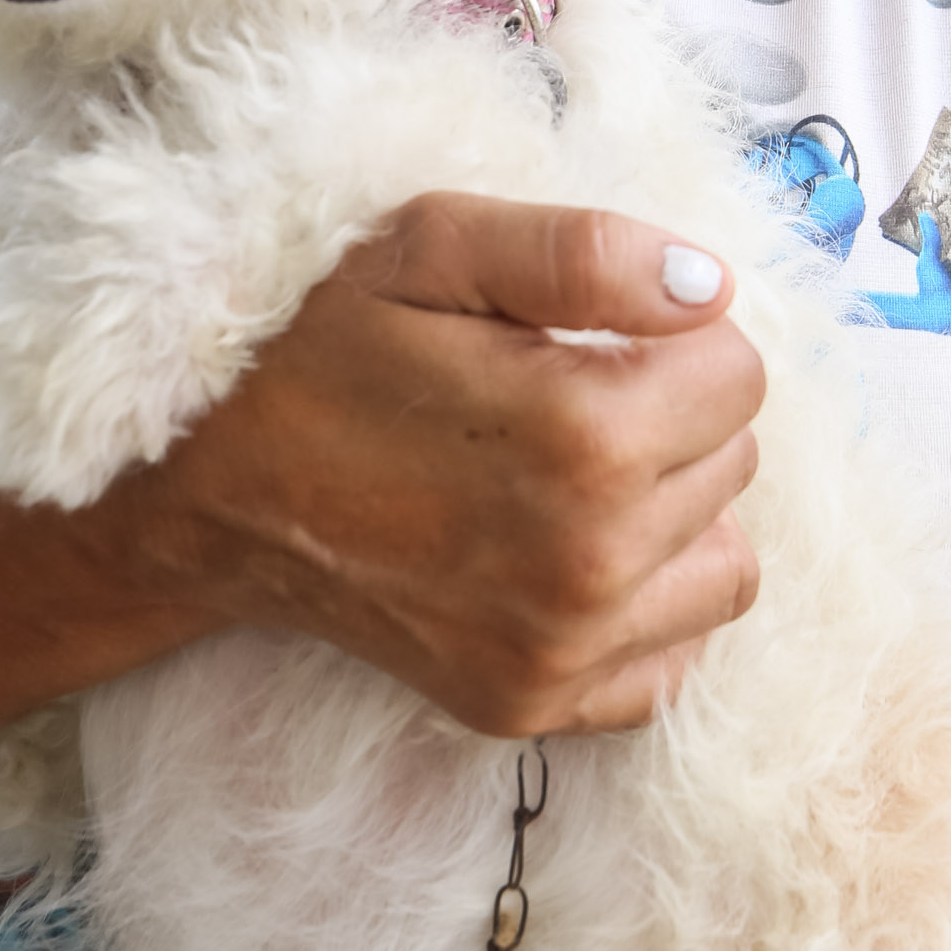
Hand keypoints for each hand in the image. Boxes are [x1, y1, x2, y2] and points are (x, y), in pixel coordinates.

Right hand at [98, 191, 765, 737]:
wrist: (209, 488)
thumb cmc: (321, 343)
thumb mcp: (433, 244)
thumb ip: (586, 252)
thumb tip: (717, 290)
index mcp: (580, 432)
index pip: (741, 372)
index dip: (675, 336)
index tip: (593, 335)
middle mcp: (588, 560)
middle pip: (734, 461)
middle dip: (670, 415)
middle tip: (558, 394)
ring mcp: (561, 649)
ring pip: (726, 562)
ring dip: (672, 510)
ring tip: (567, 473)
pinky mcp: (533, 706)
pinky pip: (676, 656)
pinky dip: (644, 603)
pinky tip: (560, 551)